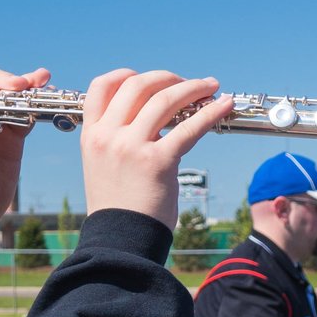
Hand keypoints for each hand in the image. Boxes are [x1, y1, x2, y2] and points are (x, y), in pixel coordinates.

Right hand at [78, 68, 236, 227]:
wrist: (120, 242)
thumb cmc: (120, 208)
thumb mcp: (104, 167)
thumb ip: (119, 139)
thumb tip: (154, 119)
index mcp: (92, 135)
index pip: (102, 86)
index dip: (127, 74)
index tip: (150, 78)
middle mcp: (108, 136)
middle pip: (138, 85)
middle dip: (168, 78)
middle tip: (189, 83)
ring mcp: (131, 147)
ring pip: (165, 99)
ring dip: (193, 88)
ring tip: (211, 87)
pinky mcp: (158, 162)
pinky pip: (189, 128)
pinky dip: (210, 112)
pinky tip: (224, 105)